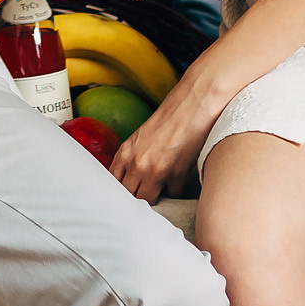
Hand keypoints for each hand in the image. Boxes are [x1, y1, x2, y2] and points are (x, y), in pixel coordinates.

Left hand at [110, 76, 223, 203]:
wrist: (191, 105)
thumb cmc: (168, 119)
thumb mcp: (140, 137)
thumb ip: (132, 158)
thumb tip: (130, 180)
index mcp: (126, 152)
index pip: (113, 183)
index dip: (118, 193)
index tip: (123, 198)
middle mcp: (137, 163)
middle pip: (129, 196)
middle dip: (136, 199)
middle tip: (143, 199)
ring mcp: (156, 171)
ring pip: (149, 200)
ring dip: (156, 198)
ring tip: (160, 194)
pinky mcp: (176, 174)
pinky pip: (173, 195)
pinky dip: (176, 192)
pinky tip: (178, 184)